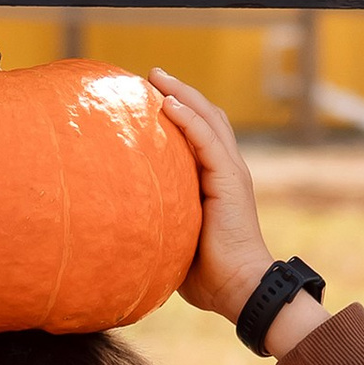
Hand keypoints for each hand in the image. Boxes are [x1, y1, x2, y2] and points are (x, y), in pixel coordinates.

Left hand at [152, 71, 272, 324]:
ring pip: (207, 119)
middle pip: (206, 117)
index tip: (150, 98)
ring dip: (181, 94)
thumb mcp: (179, 239)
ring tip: (155, 77)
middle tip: (151, 76)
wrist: (239, 288)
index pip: (201, 135)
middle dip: (179, 92)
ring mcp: (231, 172)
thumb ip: (162, 223)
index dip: (180, 113)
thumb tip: (123, 227)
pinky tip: (167, 104)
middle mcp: (227, 170)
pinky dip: (188, 119)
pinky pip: (206, 140)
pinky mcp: (229, 179)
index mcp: (217, 181)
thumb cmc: (209, 275)